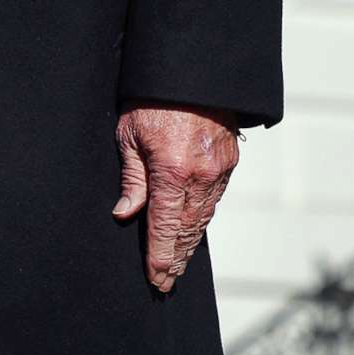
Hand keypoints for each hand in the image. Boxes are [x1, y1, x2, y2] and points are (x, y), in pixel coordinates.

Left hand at [112, 103, 239, 291]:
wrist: (191, 73)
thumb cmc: (151, 101)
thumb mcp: (128, 136)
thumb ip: (132, 180)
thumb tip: (125, 214)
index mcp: (173, 171)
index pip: (165, 225)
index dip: (160, 255)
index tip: (156, 278)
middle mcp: (201, 176)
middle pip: (188, 229)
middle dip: (176, 257)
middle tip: (166, 281)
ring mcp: (219, 171)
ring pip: (203, 218)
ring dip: (190, 243)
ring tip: (177, 264)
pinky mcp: (228, 164)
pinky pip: (214, 200)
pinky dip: (202, 220)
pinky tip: (192, 232)